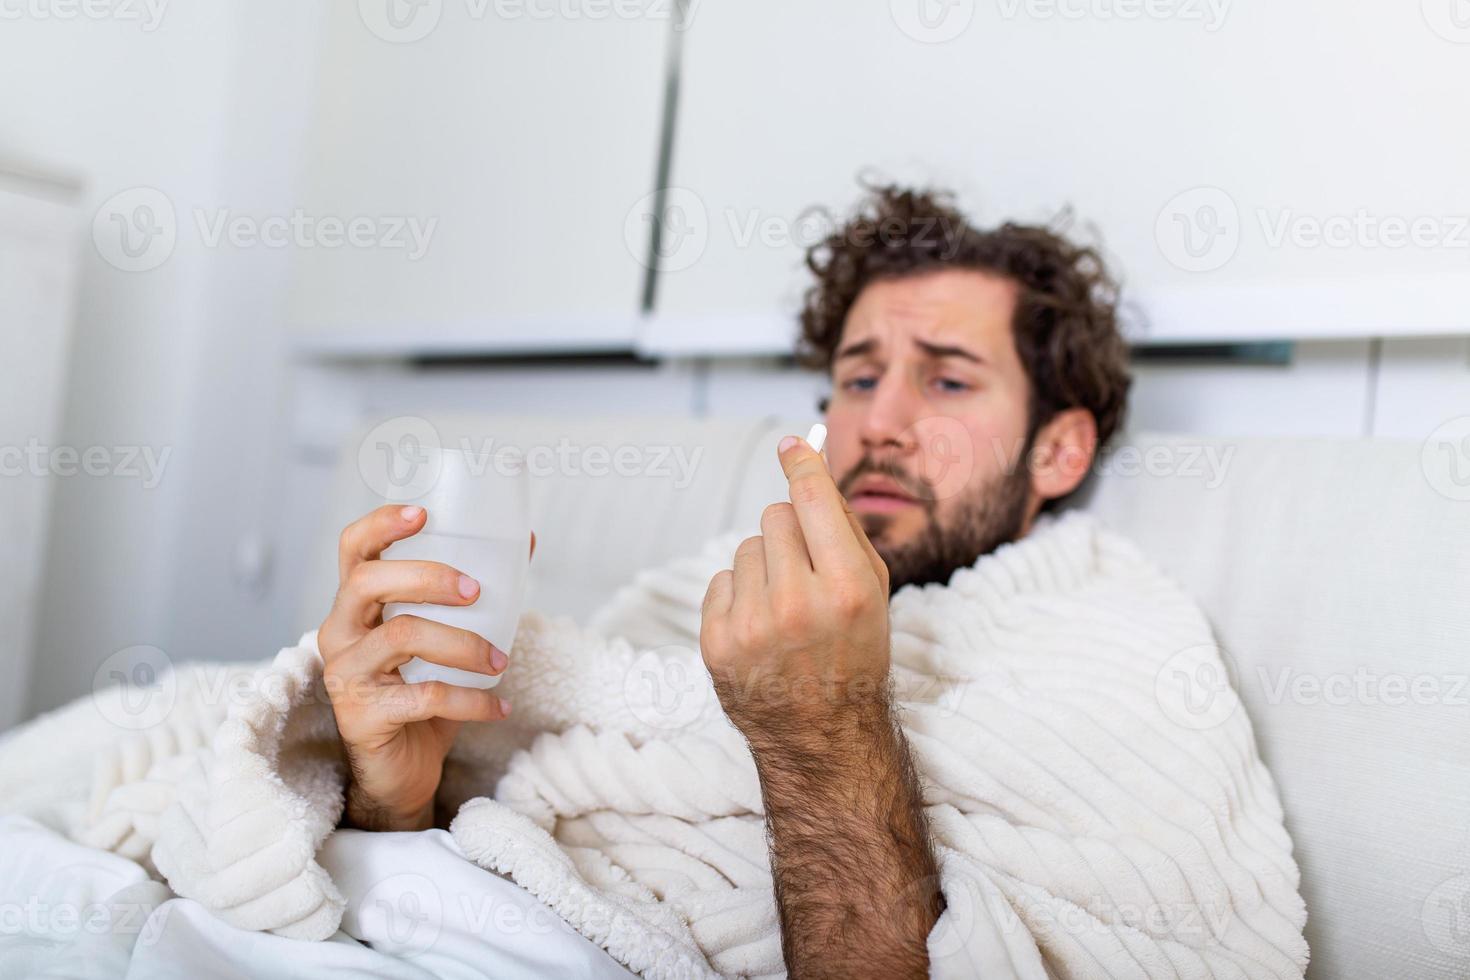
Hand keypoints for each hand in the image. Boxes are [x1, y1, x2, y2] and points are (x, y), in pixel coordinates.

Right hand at [317, 504, 532, 829]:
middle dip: (428, 577)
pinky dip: (471, 700)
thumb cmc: (421, 692)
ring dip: (463, 644)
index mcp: (357, 604)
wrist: (401, 770)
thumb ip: (473, 597)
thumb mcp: (446, 637)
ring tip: (500, 660)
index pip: (354, 549)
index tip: (423, 513)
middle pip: (369, 581)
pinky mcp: (362, 715)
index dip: (381, 524)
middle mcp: (340, 631)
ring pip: (401, 636)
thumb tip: (525, 542)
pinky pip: (424, 696)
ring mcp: (345, 673)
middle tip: (477, 591)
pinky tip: (498, 706)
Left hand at [700, 435, 890, 743]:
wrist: (822, 734)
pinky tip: (760, 628)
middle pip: (774, 516)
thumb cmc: (853, 653)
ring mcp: (752, 626)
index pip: (813, 501)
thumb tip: (807, 467)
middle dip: (789, 533)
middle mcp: (798, 604)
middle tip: (805, 570)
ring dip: (764, 566)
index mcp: (847, 589)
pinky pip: (721, 581)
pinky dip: (739, 596)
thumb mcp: (874, 593)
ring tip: (784, 607)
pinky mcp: (717, 643)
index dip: (802, 464)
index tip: (791, 444)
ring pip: (746, 548)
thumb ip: (845, 529)